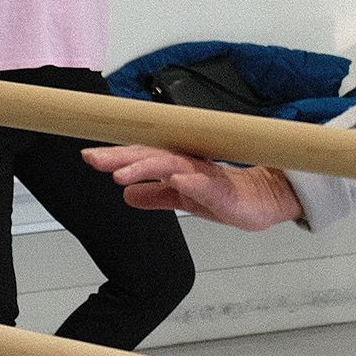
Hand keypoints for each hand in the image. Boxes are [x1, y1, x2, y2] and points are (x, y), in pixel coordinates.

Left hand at [83, 145, 305, 229]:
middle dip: (123, 157)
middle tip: (96, 160)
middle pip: (153, 155)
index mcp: (178, 165)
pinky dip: (193, 180)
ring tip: (123, 173)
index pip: (143, 157)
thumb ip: (156, 196)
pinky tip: (177, 180)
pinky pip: (209, 185)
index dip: (117, 156)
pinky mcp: (226, 192)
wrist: (266, 200)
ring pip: (175, 166)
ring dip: (148, 167)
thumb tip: (127, 196)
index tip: (89, 156)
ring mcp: (208, 176)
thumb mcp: (183, 199)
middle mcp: (190, 165)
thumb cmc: (226, 194)